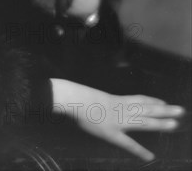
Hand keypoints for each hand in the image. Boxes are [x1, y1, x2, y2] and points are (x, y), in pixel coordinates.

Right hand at [50, 78, 184, 160]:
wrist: (73, 98)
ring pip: (144, 120)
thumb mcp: (92, 97)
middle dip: (164, 110)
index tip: (163, 102)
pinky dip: (139, 150)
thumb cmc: (76, 96)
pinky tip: (150, 157)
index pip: (138, 99)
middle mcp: (121, 109)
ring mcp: (119, 120)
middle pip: (147, 108)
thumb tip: (98, 104)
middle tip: (181, 110)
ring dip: (160, 123)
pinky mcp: (112, 132)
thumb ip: (98, 101)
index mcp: (116, 100)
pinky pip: (128, 143)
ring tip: (175, 125)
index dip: (152, 101)